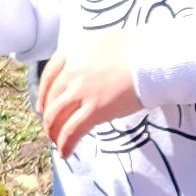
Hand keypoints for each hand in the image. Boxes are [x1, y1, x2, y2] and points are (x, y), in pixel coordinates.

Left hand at [34, 38, 142, 157]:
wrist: (154, 59)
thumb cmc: (138, 50)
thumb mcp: (104, 43)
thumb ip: (90, 57)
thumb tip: (88, 71)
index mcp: (74, 52)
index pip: (49, 74)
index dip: (42, 94)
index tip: (41, 106)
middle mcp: (73, 71)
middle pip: (51, 99)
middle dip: (49, 117)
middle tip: (52, 129)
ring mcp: (82, 91)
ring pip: (56, 117)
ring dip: (53, 133)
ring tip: (57, 143)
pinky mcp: (95, 110)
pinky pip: (72, 131)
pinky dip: (65, 144)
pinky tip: (65, 153)